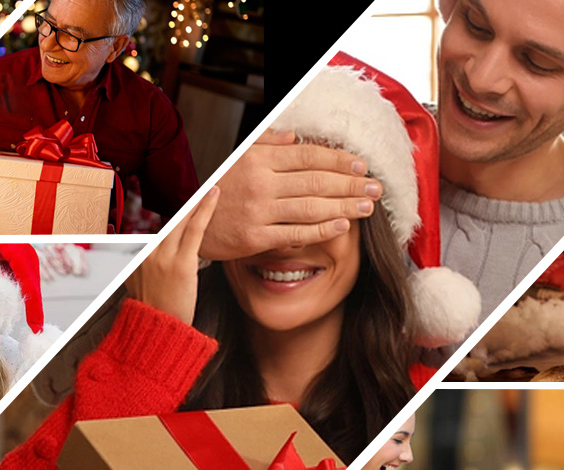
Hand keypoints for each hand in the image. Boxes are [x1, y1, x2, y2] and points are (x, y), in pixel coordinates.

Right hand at [124, 187, 218, 324]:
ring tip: (210, 186)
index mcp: (137, 258)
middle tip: (201, 185)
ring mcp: (163, 257)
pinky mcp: (180, 263)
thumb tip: (154, 259)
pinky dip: (204, 209)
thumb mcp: (141, 288)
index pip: (158, 229)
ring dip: (197, 201)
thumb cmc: (154, 315)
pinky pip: (194, 229)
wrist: (156, 334)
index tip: (185, 202)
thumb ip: (146, 268)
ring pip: (182, 220)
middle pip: (169, 220)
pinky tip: (213, 195)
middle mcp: (147, 253)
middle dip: (187, 203)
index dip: (175, 215)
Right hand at [199, 129, 380, 260]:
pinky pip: (296, 233)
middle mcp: (261, 183)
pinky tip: (343, 226)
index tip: (361, 165)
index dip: (339, 160)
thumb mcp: (236, 155)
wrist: (187, 219)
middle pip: (316, 181)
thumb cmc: (217, 186)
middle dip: (351, 184)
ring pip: (311, 207)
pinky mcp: (256, 237)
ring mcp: (259, 211)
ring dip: (344, 206)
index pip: (309, 156)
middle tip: (376, 187)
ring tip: (367, 206)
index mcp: (259, 159)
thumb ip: (266, 142)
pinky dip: (322, 229)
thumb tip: (296, 137)